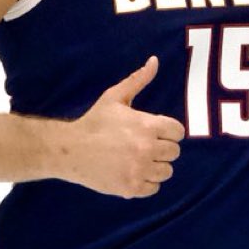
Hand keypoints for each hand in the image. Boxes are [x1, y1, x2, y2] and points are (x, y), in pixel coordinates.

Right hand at [58, 56, 184, 197]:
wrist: (70, 149)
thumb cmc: (94, 122)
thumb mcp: (116, 97)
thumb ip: (138, 80)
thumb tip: (154, 60)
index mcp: (148, 126)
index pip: (178, 133)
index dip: (168, 132)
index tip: (154, 132)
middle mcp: (147, 149)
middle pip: (174, 153)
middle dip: (161, 149)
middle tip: (143, 146)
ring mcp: (139, 170)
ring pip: (166, 172)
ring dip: (156, 166)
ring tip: (139, 160)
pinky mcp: (130, 188)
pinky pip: (153, 188)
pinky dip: (146, 183)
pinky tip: (133, 172)